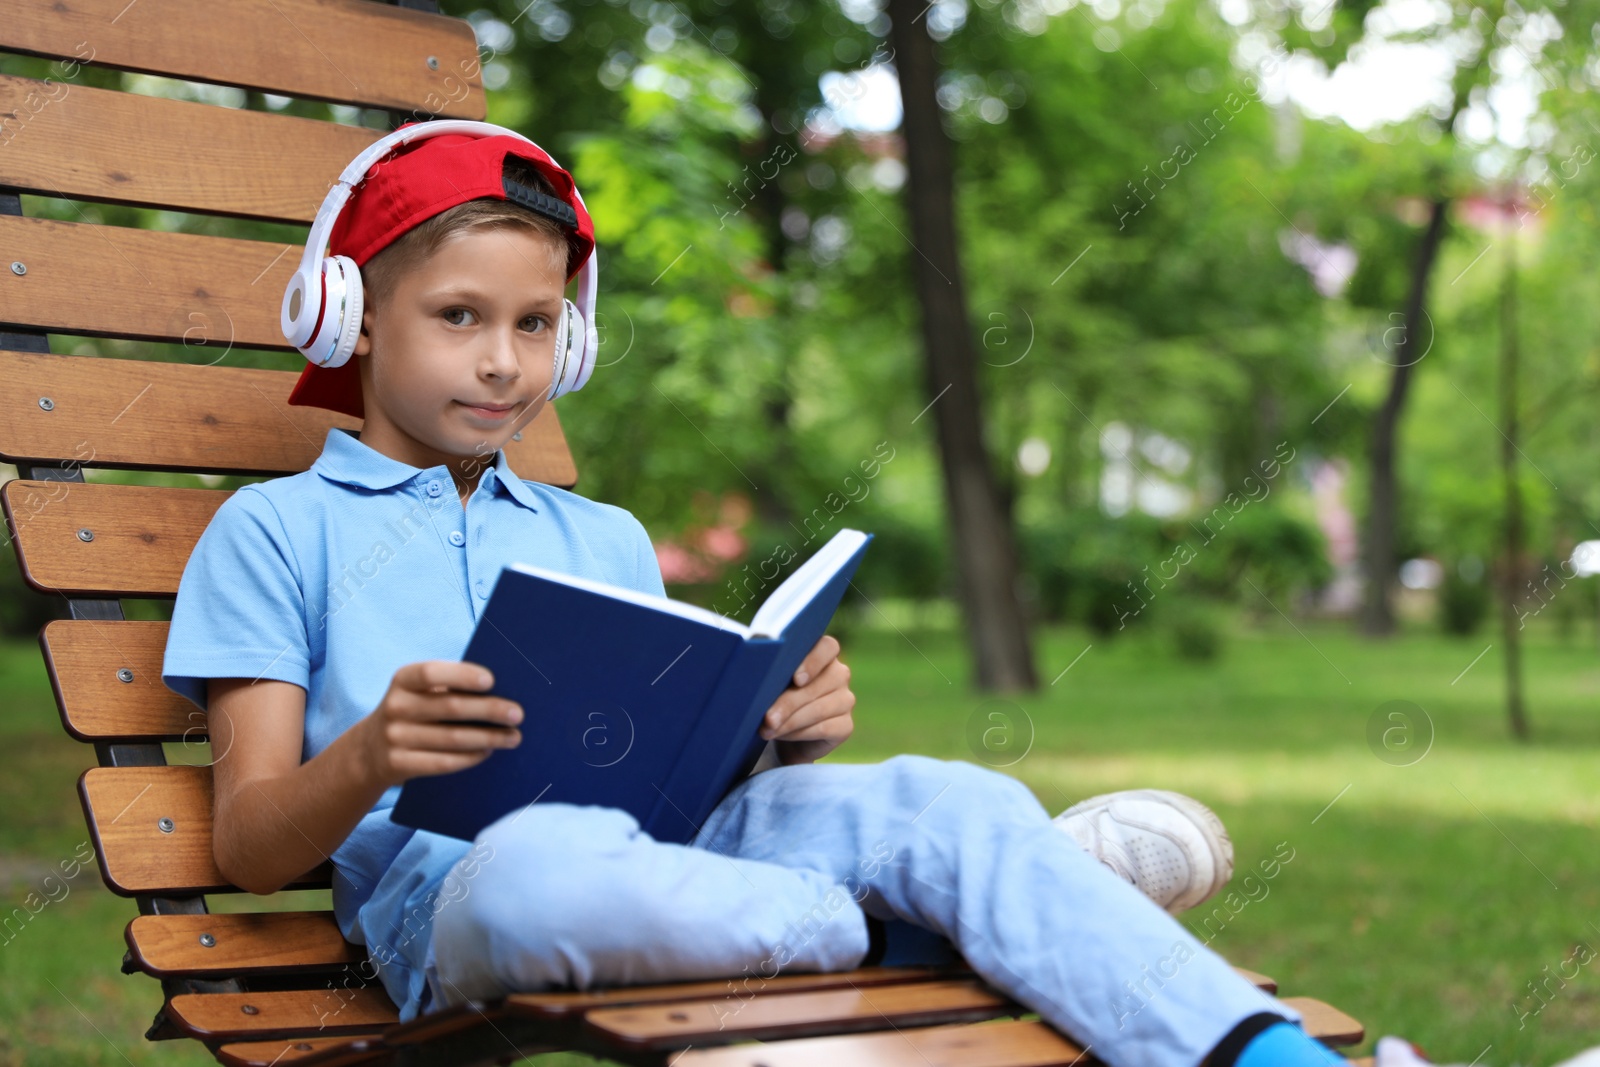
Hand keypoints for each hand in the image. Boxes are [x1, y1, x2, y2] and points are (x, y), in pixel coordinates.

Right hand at [360, 661, 522, 788]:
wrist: (369, 749)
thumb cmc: (414, 711)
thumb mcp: (420, 692)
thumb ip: (450, 686)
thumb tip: (502, 690)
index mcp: (403, 680)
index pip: (431, 672)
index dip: (462, 676)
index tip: (492, 681)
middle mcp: (395, 706)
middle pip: (450, 707)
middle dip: (489, 710)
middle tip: (518, 714)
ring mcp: (394, 737)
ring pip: (451, 739)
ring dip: (488, 738)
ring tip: (513, 737)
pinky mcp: (397, 763)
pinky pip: (442, 762)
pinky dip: (470, 757)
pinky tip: (488, 751)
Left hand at [760, 634, 854, 764]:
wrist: (788, 738)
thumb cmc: (776, 702)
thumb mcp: (773, 685)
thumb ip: (773, 677)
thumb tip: (758, 685)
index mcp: (822, 655)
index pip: (827, 647)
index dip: (813, 661)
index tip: (796, 679)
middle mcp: (839, 674)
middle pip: (817, 684)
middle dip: (788, 703)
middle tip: (767, 718)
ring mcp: (845, 700)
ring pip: (819, 709)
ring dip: (790, 721)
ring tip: (768, 729)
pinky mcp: (846, 726)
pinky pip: (824, 728)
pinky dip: (799, 733)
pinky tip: (782, 735)